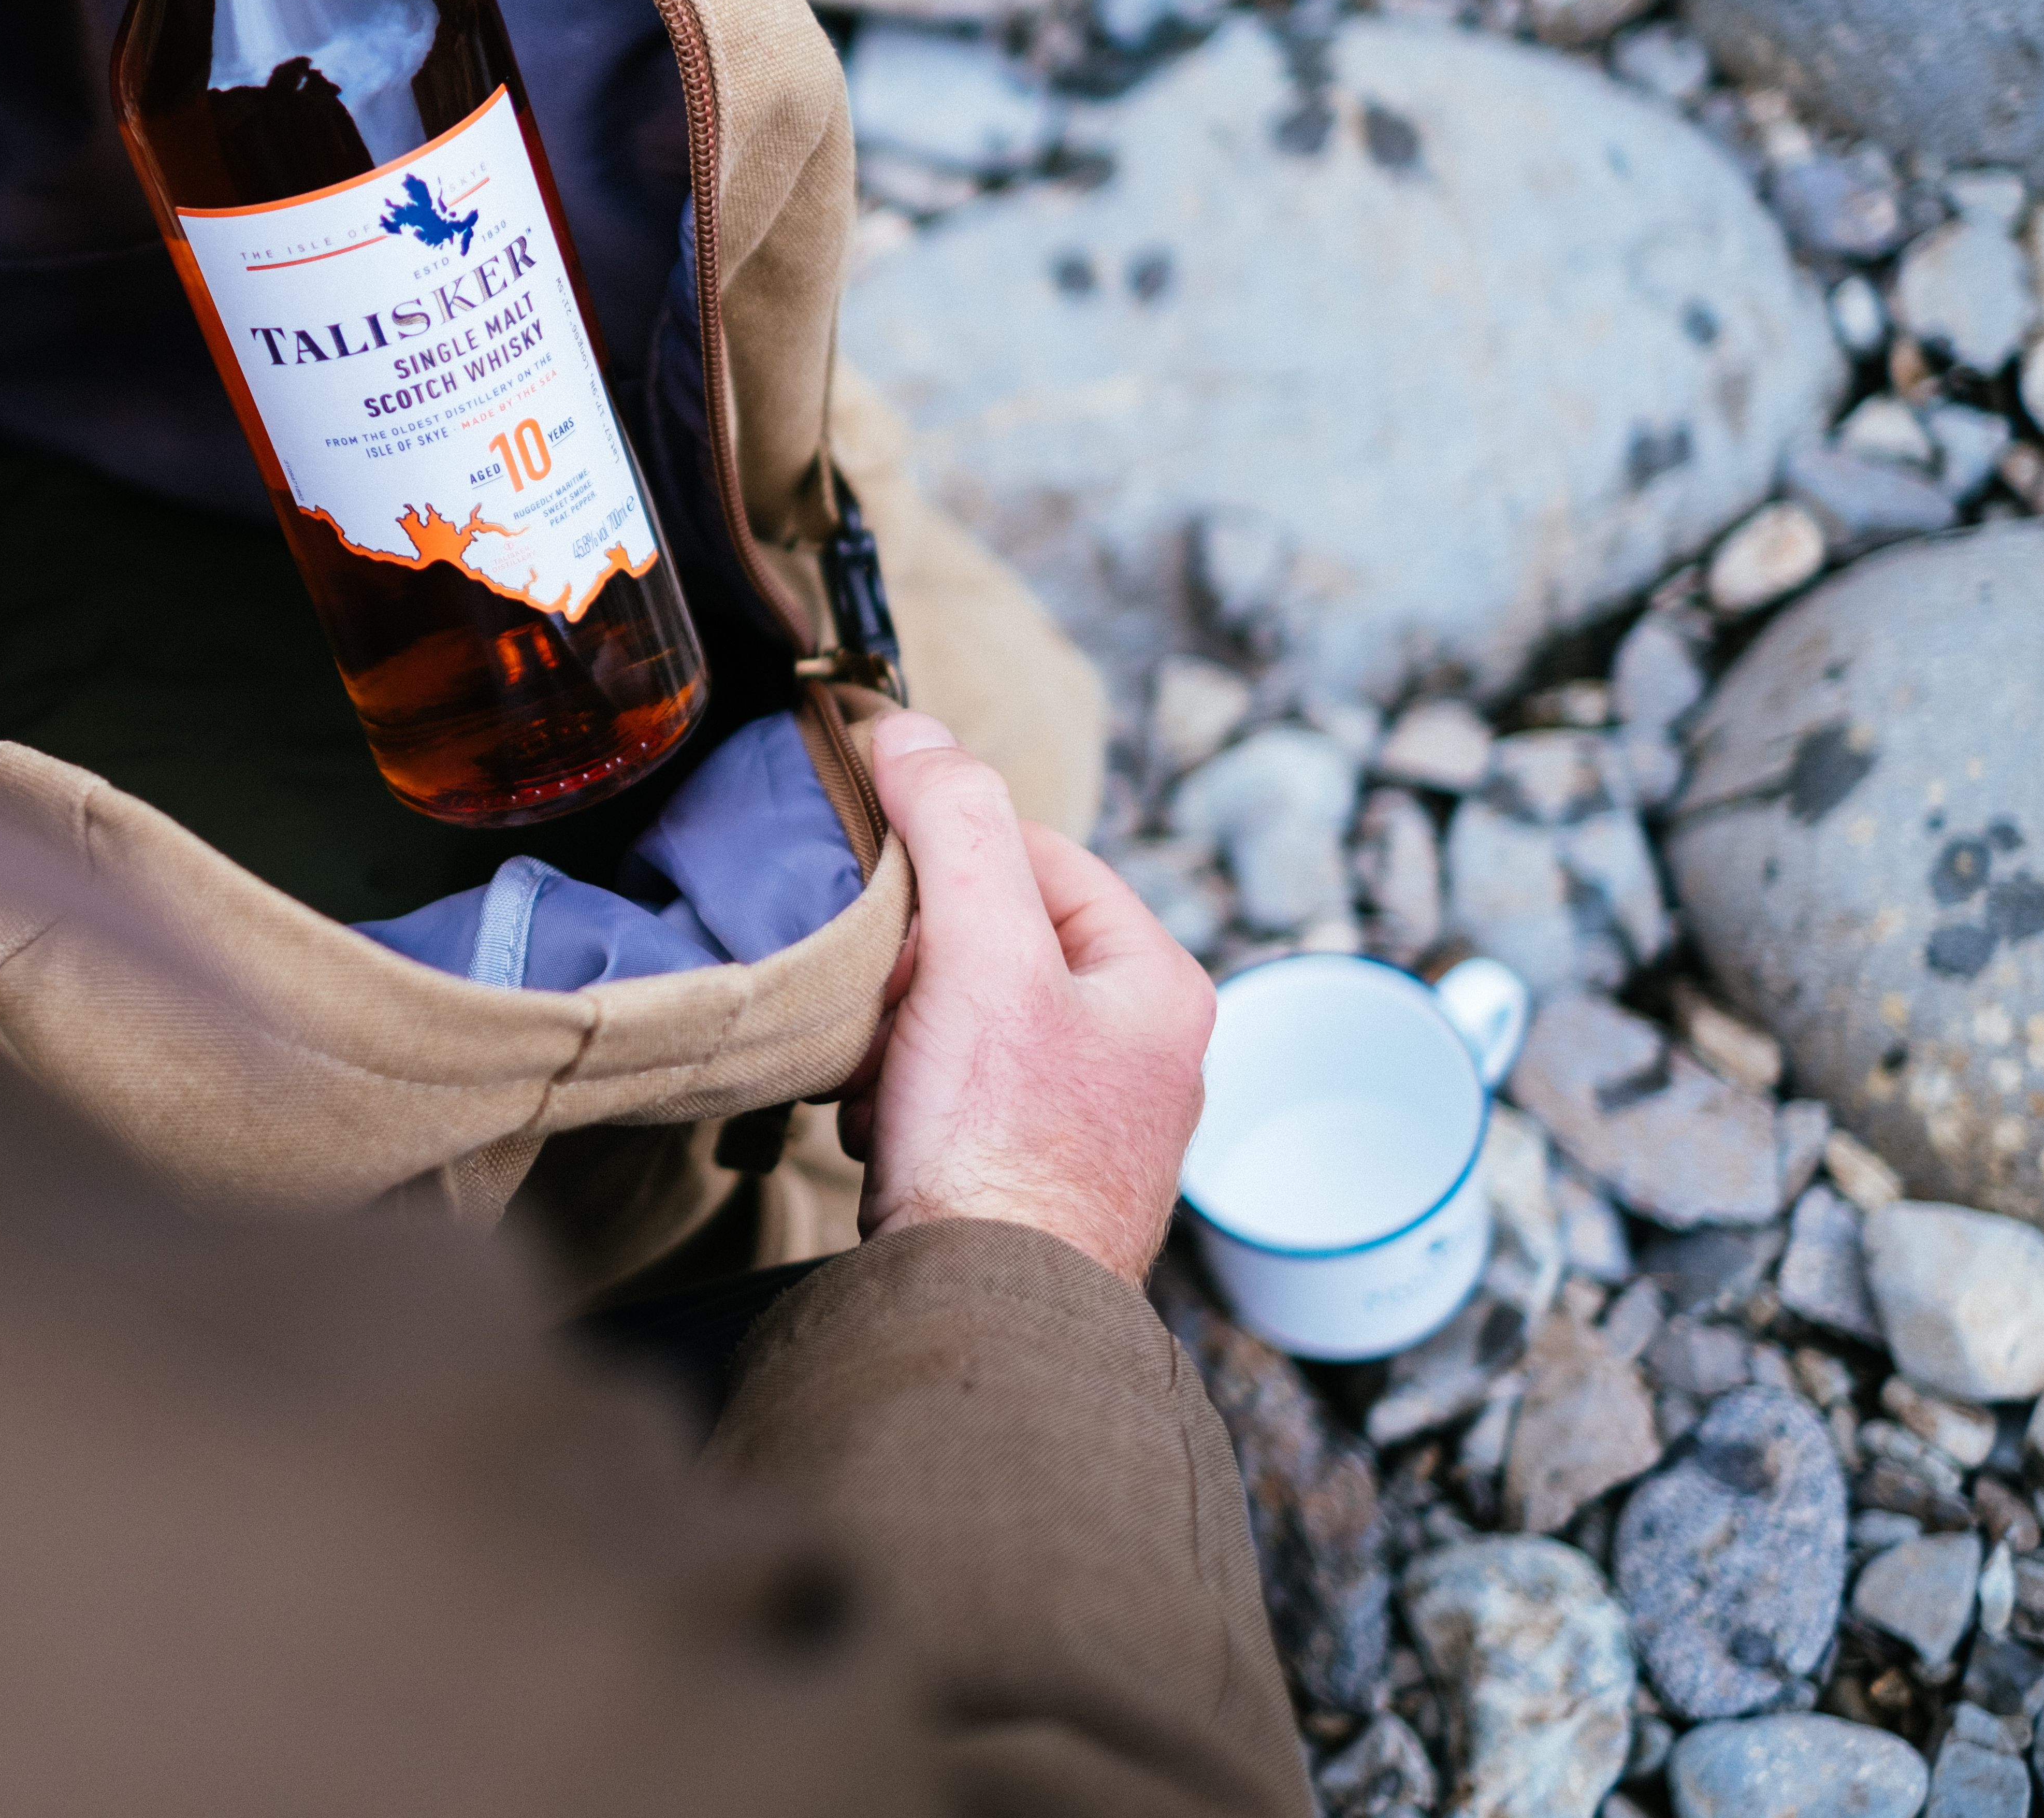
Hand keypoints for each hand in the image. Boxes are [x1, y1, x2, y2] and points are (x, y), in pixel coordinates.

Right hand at [839, 713, 1215, 1281]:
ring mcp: (1089, 1120)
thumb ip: (954, 826)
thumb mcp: (980, 954)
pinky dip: (903, 1101)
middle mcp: (1142, 1050)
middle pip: (993, 941)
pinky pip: (952, 1095)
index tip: (884, 900)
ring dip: (899, 1038)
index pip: (1036, 856)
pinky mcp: (1032, 1175)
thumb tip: (912, 730)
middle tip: (885, 1012)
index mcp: (1159, 983)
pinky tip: (886, 1132)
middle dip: (915, 971)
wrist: (982, 1314)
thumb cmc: (1001, 1145)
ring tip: (885, 1083)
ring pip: (962, 1019)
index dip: (944, 863)